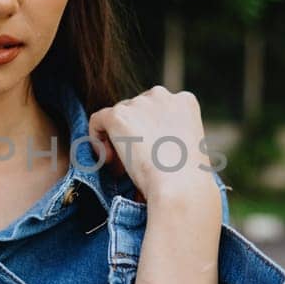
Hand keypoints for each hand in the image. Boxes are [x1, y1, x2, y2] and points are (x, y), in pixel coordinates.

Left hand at [87, 86, 216, 205]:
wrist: (180, 187)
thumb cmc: (187, 179)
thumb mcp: (187, 148)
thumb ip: (169, 135)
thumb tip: (145, 144)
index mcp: (185, 102)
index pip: (157, 110)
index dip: (150, 132)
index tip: (151, 155)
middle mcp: (162, 96)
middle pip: (135, 110)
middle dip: (132, 134)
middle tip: (135, 164)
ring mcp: (139, 103)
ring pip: (116, 118)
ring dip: (116, 141)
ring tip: (124, 169)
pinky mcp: (118, 115)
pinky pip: (97, 120)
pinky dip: (97, 140)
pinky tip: (109, 161)